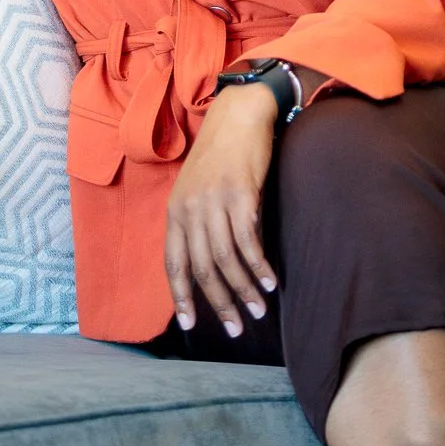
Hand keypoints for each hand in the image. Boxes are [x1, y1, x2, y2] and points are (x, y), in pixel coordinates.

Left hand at [164, 83, 278, 337]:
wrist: (238, 116)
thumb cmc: (221, 156)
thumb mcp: (198, 190)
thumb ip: (199, 224)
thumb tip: (211, 265)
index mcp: (175, 211)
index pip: (174, 264)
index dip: (182, 296)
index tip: (191, 325)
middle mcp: (190, 209)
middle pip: (202, 268)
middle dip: (219, 302)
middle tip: (236, 328)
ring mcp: (214, 202)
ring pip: (226, 259)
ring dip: (244, 290)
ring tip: (259, 310)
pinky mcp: (240, 194)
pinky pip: (249, 241)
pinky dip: (259, 266)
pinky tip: (270, 281)